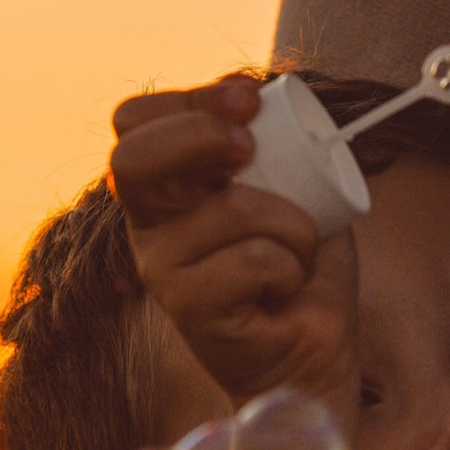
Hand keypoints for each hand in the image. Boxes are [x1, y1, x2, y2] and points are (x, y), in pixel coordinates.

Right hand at [108, 77, 355, 408]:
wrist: (315, 354)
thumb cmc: (300, 270)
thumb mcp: (295, 188)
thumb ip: (274, 142)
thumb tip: (265, 95)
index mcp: (165, 190)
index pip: (136, 123)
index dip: (189, 100)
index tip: (249, 100)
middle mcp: (151, 229)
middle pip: (134, 160)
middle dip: (202, 134)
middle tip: (252, 149)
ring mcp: (164, 273)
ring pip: (229, 210)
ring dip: (292, 224)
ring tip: (298, 253)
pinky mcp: (192, 312)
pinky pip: (254, 261)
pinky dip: (292, 266)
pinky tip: (287, 291)